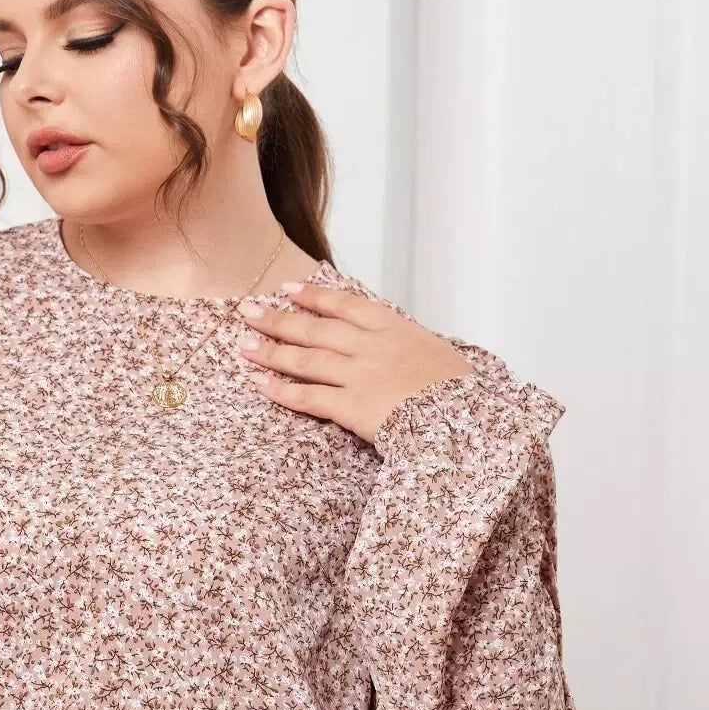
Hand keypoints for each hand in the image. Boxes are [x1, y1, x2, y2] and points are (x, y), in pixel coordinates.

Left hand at [234, 282, 474, 445]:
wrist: (464, 420)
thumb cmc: (457, 392)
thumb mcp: (435, 353)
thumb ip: (406, 344)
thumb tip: (392, 343)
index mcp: (394, 328)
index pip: (345, 305)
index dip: (314, 296)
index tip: (289, 289)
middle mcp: (370, 346)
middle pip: (315, 329)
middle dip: (279, 319)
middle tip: (249, 311)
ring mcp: (359, 375)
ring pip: (305, 359)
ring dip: (271, 351)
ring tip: (244, 344)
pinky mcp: (351, 407)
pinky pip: (308, 397)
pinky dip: (281, 390)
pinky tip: (259, 384)